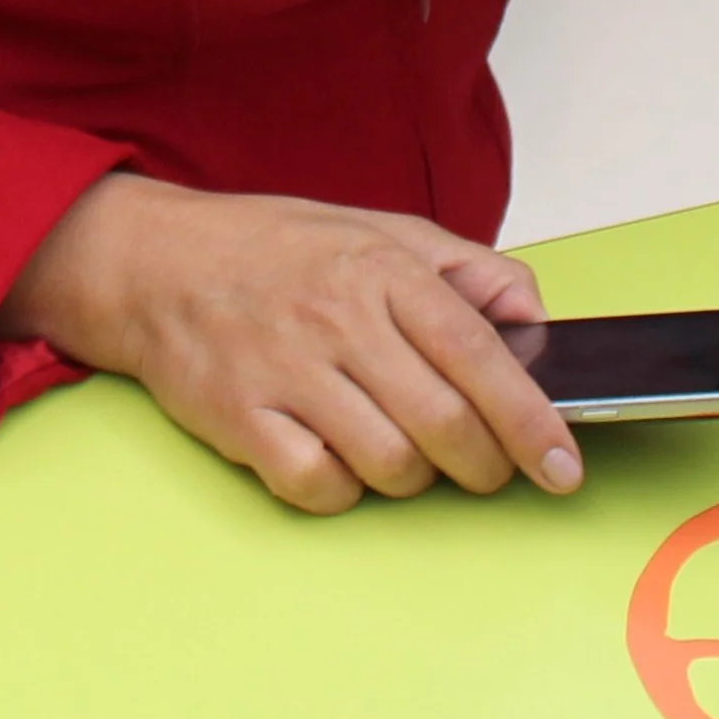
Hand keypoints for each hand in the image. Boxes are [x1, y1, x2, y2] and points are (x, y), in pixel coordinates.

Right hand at [0, 174, 583, 512]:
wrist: (156, 262)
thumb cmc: (275, 249)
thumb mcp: (381, 229)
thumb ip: (467, 269)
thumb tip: (534, 317)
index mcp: (382, 268)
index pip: (478, 352)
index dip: (530, 418)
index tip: (563, 464)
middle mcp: (337, 318)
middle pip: (443, 423)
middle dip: (487, 464)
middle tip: (491, 468)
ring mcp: (286, 372)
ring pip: (389, 464)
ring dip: (414, 476)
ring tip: (404, 447)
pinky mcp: (241, 419)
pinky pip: (319, 486)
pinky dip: (344, 489)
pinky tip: (339, 457)